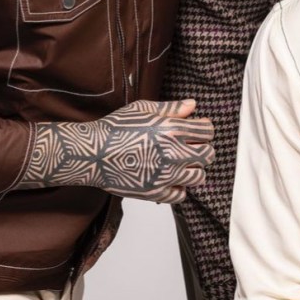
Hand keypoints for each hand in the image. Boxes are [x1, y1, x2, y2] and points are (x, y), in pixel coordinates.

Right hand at [22, 99, 213, 201]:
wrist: (91, 153)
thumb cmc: (115, 128)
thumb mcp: (143, 109)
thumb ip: (171, 108)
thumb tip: (192, 105)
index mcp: (172, 130)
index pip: (208, 132)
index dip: (204, 129)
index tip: (197, 129)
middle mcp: (173, 154)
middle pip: (208, 155)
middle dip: (203, 148)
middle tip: (191, 146)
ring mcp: (165, 175)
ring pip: (199, 176)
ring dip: (193, 169)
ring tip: (181, 163)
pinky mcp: (154, 192)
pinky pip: (181, 194)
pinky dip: (179, 187)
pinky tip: (170, 178)